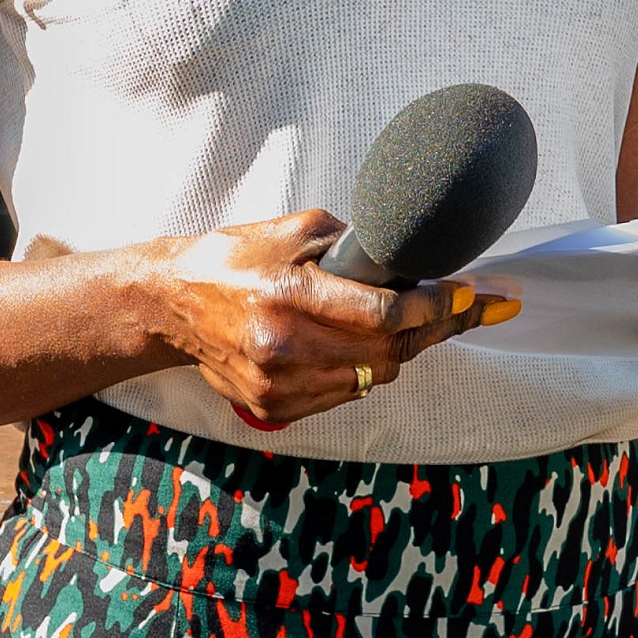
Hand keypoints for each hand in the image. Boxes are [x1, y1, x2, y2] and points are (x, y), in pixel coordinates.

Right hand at [131, 211, 510, 428]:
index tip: (467, 295)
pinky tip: (356, 346)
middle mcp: (283, 345)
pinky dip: (360, 371)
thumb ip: (348, 242)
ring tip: (405, 322)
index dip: (435, 306)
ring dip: (396, 349)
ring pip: (372, 376)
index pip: (383, 312)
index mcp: (287, 293)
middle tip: (460, 309)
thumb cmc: (230, 260)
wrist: (170, 304)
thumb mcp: (288, 231)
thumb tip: (406, 258)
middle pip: (388, 349)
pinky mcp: (273, 407)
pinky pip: (344, 395)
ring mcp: (278, 383)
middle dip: (430, 327)